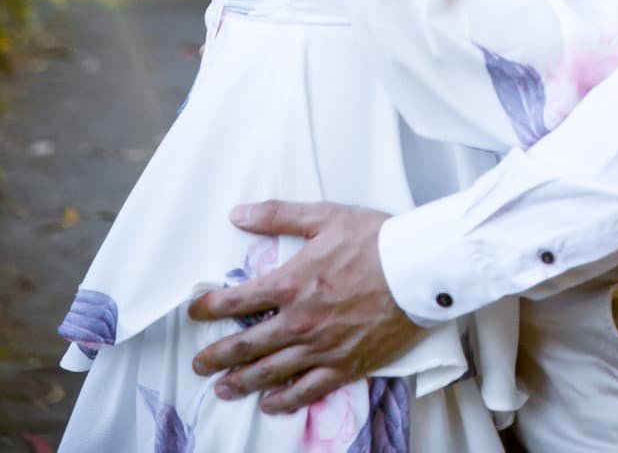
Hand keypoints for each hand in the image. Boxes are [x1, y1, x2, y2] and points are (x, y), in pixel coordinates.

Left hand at [188, 201, 422, 412]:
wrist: (419, 270)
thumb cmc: (375, 239)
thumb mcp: (325, 216)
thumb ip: (279, 216)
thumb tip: (238, 215)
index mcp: (292, 283)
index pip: (237, 300)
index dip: (209, 307)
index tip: (195, 311)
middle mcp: (299, 321)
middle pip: (245, 346)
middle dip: (216, 356)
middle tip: (198, 364)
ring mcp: (320, 348)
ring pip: (269, 374)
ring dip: (240, 383)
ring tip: (222, 389)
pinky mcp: (344, 366)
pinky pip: (306, 392)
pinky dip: (283, 402)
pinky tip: (269, 404)